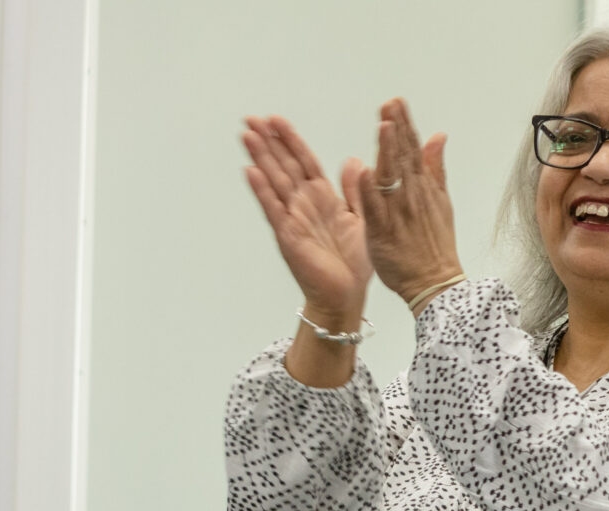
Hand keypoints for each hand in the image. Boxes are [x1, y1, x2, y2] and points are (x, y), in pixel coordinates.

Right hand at [241, 116, 370, 321]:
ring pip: (274, 182)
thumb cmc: (354, 261)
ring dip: (260, 159)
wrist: (347, 295)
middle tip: (250, 118)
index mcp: (322, 197)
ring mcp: (293, 219)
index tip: (275, 119)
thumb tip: (353, 160)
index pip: (304, 161)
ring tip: (246, 135)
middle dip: (268, 142)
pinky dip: (263, 191)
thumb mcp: (362, 218)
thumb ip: (355, 190)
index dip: (290, 140)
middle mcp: (304, 204)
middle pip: (283, 166)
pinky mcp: (288, 236)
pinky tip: (251, 172)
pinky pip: (274, 210)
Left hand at [347, 98, 462, 307]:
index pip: (412, 149)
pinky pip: (376, 209)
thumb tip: (437, 136)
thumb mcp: (442, 202)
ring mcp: (398, 214)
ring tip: (384, 126)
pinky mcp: (384, 233)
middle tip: (390, 104)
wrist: (435, 283)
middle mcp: (411, 197)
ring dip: (388, 152)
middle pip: (403, 157)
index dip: (404, 124)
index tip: (396, 102)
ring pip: (392, 178)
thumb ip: (435, 167)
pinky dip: (371, 191)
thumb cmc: (435, 246)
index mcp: (422, 188)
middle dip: (397, 129)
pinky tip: (365, 171)